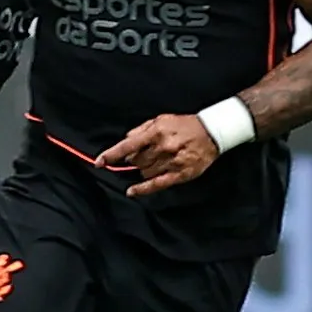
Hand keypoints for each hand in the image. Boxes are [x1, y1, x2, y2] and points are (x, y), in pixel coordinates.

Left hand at [98, 113, 219, 198]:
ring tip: (156, 160)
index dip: (112, 155)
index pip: (128, 145)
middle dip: (135, 159)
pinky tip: (131, 192)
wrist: (212, 132)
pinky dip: (142, 189)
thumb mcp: (161, 119)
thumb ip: (141, 129)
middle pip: (136, 161)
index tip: (99, 162)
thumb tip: (126, 140)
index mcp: (156, 132)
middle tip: (146, 153)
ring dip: (144, 169)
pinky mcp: (180, 174)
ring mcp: (171, 162)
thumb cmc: (184, 125)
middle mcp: (163, 148)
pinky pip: (156, 184)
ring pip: (144, 172)